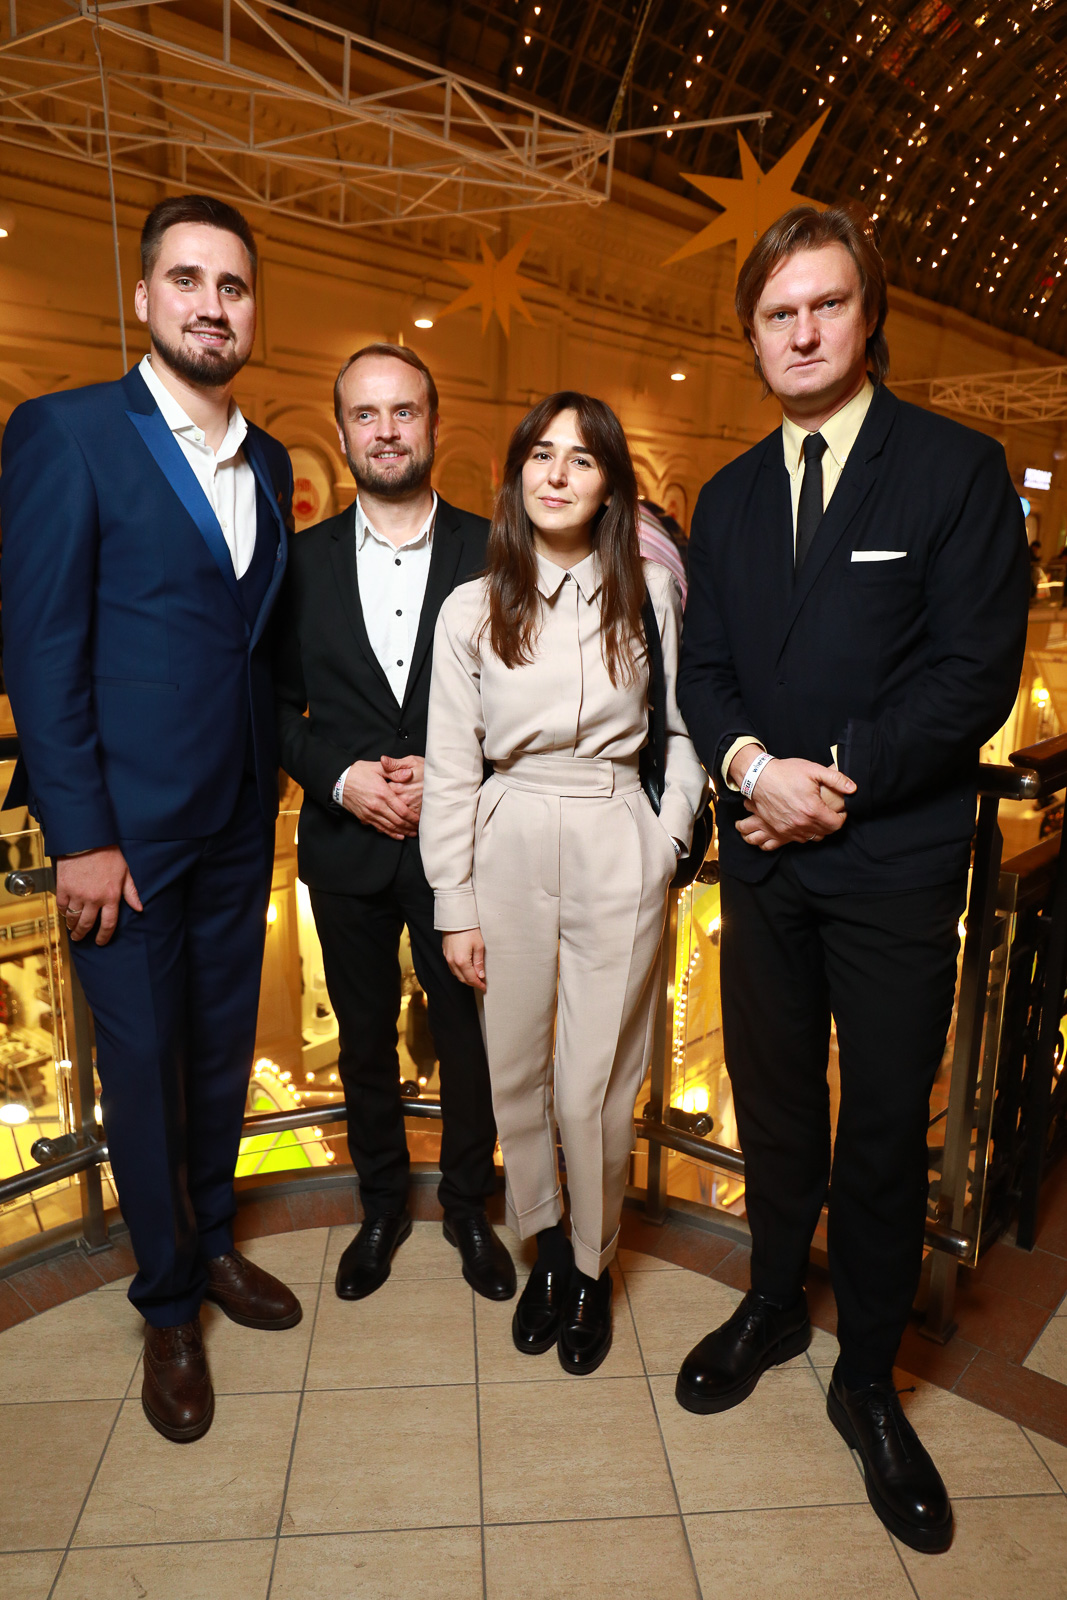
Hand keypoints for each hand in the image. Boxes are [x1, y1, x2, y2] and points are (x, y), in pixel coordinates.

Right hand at [56, 847, 142, 945]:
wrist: (87, 839)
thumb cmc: (108, 854)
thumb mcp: (125, 873)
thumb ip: (131, 893)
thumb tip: (140, 908)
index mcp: (111, 897)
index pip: (108, 924)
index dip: (104, 937)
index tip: (101, 942)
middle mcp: (94, 899)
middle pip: (87, 925)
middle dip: (83, 934)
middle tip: (81, 938)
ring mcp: (77, 894)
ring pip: (73, 918)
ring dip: (72, 925)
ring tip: (73, 928)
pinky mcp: (64, 888)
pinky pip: (62, 906)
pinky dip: (63, 912)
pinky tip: (66, 912)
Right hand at [341, 760, 418, 838]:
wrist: (338, 781)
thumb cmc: (359, 772)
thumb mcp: (377, 767)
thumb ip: (394, 771)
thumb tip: (409, 773)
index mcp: (383, 793)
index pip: (402, 810)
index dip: (413, 817)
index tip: (420, 819)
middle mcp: (377, 806)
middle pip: (398, 821)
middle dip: (410, 827)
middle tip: (419, 829)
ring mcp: (370, 814)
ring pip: (390, 827)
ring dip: (402, 831)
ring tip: (412, 833)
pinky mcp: (364, 817)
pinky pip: (380, 828)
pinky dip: (390, 833)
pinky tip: (398, 835)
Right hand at [443, 928, 485, 991]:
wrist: (456, 918)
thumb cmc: (469, 930)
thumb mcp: (479, 946)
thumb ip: (479, 963)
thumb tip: (481, 975)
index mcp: (462, 961)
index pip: (471, 978)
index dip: (478, 984)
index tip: (484, 987)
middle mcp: (452, 962)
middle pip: (462, 979)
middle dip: (472, 983)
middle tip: (481, 983)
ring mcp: (447, 958)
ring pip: (456, 974)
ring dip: (465, 978)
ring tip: (474, 977)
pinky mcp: (445, 953)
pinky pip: (452, 968)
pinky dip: (459, 972)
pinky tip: (465, 970)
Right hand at [735, 758, 855, 851]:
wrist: (758, 778)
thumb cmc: (786, 772)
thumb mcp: (813, 770)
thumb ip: (836, 779)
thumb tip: (853, 788)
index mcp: (812, 810)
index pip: (836, 824)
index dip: (842, 817)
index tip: (841, 810)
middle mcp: (801, 823)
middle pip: (826, 832)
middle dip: (832, 823)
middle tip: (831, 812)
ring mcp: (789, 829)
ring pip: (813, 837)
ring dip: (819, 829)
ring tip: (818, 816)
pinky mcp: (779, 830)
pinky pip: (799, 838)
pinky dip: (805, 832)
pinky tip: (805, 820)